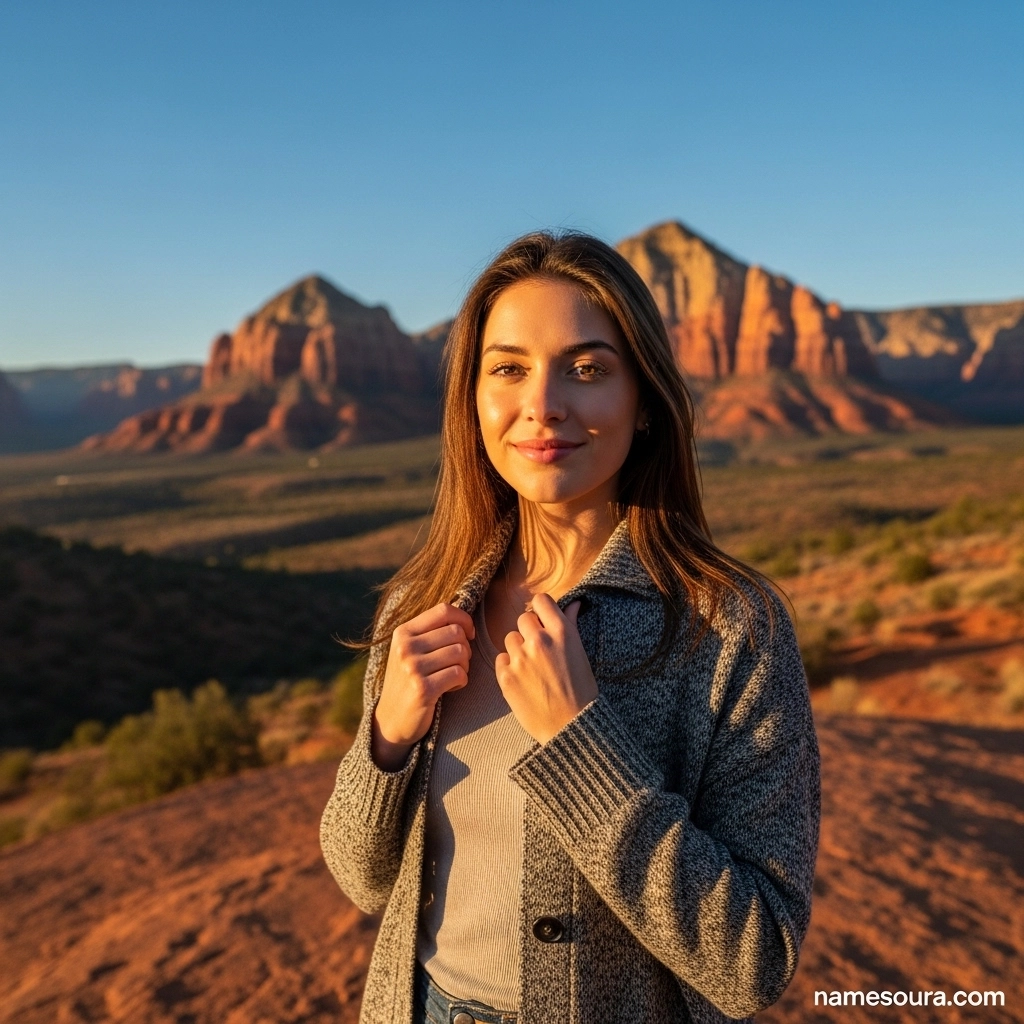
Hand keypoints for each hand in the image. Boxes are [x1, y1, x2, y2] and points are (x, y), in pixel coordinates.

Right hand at [372, 602, 474, 769]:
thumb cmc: (409, 680)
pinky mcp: (423, 689)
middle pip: (456, 632)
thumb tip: (464, 618)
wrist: (392, 719)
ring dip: (464, 666)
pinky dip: (461, 681)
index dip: (464, 619)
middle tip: (458, 663)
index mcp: (403, 632)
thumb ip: (430, 631)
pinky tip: (450, 688)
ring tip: (453, 675)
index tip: (469, 634)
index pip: (443, 610)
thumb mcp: (410, 650)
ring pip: (460, 652)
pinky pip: (458, 674)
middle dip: (465, 648)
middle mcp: (405, 647)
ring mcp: (412, 668)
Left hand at [495, 594, 597, 743]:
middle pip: (523, 619)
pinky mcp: (506, 676)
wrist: (571, 726)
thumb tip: (574, 603)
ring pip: (510, 639)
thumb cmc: (581, 690)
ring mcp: (521, 659)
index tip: (543, 622)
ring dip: (518, 649)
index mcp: (562, 632)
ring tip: (533, 669)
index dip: (541, 611)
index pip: (541, 601)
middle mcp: (540, 641)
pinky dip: (509, 667)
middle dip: (530, 631)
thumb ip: (571, 624)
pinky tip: (523, 680)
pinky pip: (501, 659)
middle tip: (539, 651)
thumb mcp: (580, 653)